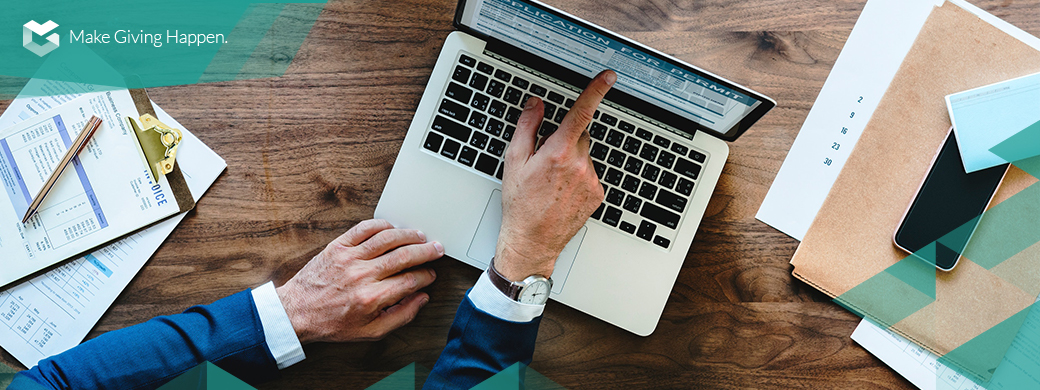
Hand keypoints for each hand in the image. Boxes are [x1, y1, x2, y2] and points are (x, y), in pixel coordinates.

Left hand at [275, 219, 442, 343]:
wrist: (297, 312)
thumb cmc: (332, 323)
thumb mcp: (370, 331)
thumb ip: (401, 316)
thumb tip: (421, 299)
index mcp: (372, 298)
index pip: (410, 281)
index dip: (426, 276)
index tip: (430, 275)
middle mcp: (362, 275)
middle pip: (404, 256)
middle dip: (426, 251)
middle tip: (436, 249)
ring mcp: (349, 258)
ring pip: (387, 238)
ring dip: (408, 235)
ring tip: (420, 236)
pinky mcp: (338, 246)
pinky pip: (364, 228)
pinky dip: (381, 224)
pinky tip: (392, 228)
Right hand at [495, 70, 616, 280]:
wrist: (532, 240)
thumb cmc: (520, 204)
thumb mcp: (514, 161)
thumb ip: (527, 127)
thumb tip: (536, 105)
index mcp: (557, 153)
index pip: (581, 113)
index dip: (596, 91)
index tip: (608, 77)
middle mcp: (579, 164)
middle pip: (580, 135)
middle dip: (565, 140)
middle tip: (546, 160)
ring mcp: (591, 180)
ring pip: (586, 155)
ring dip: (572, 160)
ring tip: (552, 182)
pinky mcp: (597, 193)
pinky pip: (591, 174)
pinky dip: (579, 177)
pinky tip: (562, 192)